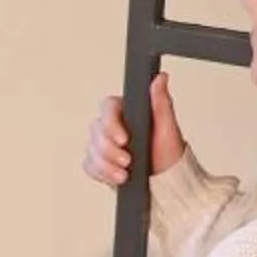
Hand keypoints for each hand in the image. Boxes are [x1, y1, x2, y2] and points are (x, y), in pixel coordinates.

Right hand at [86, 72, 187, 186]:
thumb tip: (160, 78)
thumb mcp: (167, 125)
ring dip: (107, 165)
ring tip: (124, 173)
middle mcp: (111, 125)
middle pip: (96, 131)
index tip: (124, 140)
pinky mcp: (98, 162)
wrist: (165, 178)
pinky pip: (89, 165)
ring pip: (91, 150)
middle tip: (127, 161)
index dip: (111, 124)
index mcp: (126, 111)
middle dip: (110, 150)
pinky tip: (116, 176)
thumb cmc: (167, 151)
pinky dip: (101, 173)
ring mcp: (102, 144)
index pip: (107, 108)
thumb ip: (160, 101)